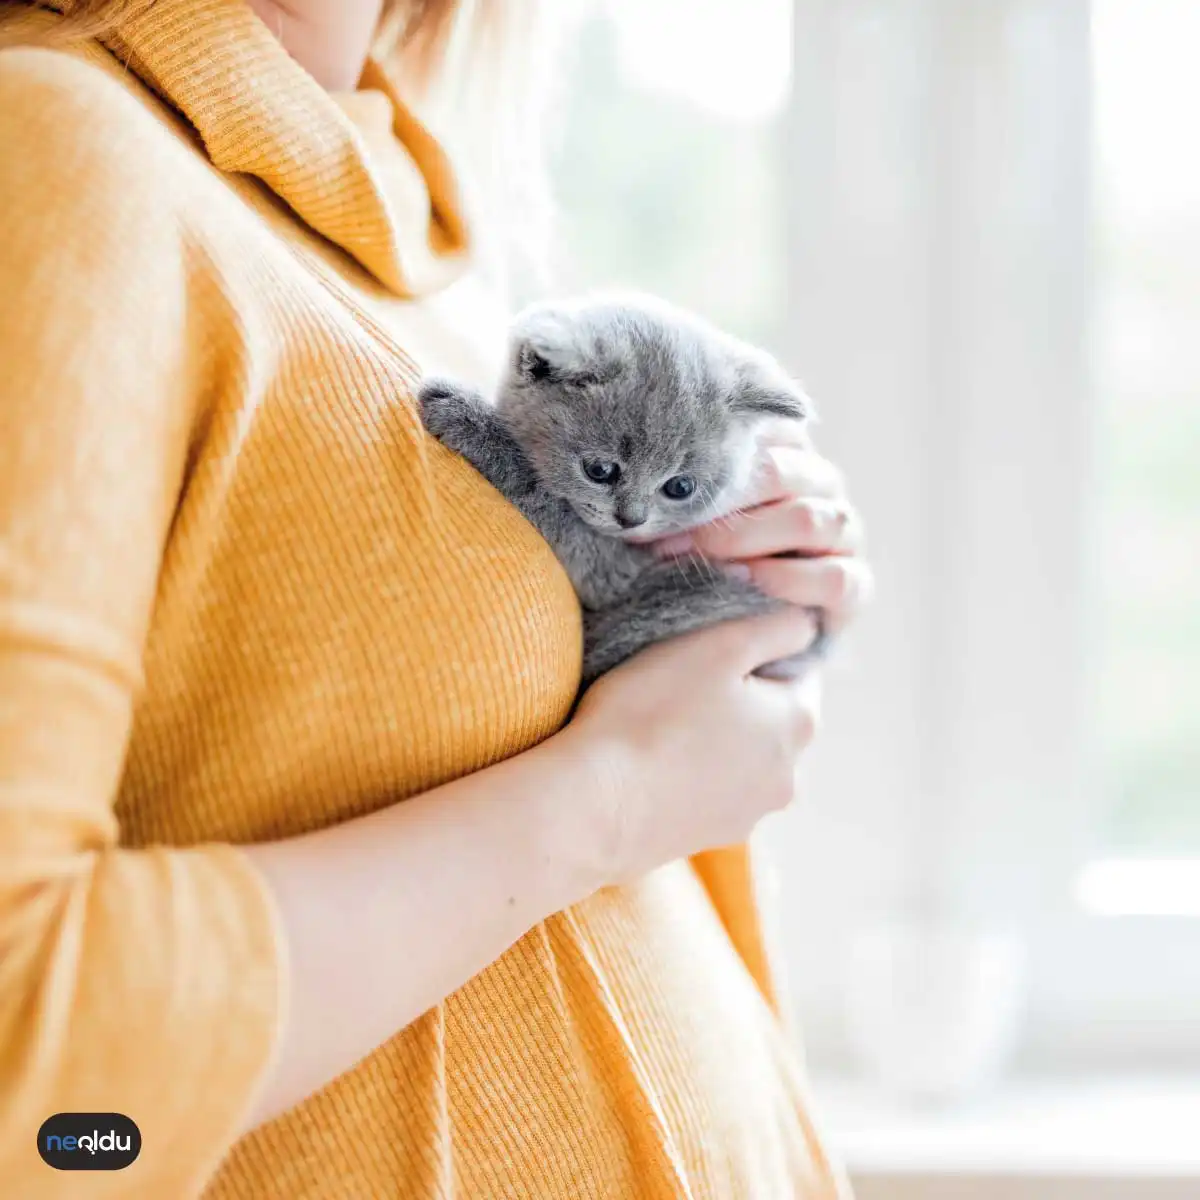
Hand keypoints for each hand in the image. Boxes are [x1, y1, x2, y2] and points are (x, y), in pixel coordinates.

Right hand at [564, 607, 822, 882]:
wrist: (592, 805)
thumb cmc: (651, 714)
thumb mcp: (719, 643)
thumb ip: (777, 626)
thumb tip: (807, 625)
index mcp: (799, 724)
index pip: (800, 668)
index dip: (756, 648)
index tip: (709, 645)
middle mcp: (788, 777)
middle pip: (772, 715)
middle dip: (738, 694)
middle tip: (681, 678)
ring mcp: (750, 814)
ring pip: (742, 754)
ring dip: (715, 735)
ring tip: (660, 721)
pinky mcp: (710, 836)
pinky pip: (711, 788)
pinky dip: (691, 770)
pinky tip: (651, 759)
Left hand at [653, 420, 872, 635]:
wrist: (738, 632)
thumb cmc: (702, 558)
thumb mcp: (684, 518)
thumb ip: (674, 490)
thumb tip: (629, 475)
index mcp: (785, 452)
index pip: (761, 430)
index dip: (710, 452)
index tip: (657, 477)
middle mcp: (821, 486)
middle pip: (784, 471)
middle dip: (722, 501)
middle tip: (668, 528)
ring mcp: (845, 534)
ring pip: (813, 520)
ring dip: (752, 537)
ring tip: (707, 558)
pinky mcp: (854, 587)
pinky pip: (835, 577)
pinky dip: (791, 579)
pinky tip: (752, 583)